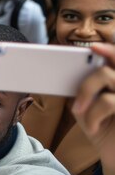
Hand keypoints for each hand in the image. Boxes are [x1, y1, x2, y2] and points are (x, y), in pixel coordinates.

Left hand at [72, 43, 114, 170]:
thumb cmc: (101, 127)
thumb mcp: (88, 106)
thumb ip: (85, 89)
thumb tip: (65, 71)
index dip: (109, 50)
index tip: (94, 47)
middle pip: (107, 67)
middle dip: (87, 80)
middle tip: (76, 97)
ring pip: (106, 77)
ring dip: (86, 95)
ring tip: (79, 112)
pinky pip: (109, 101)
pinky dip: (93, 114)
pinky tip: (91, 127)